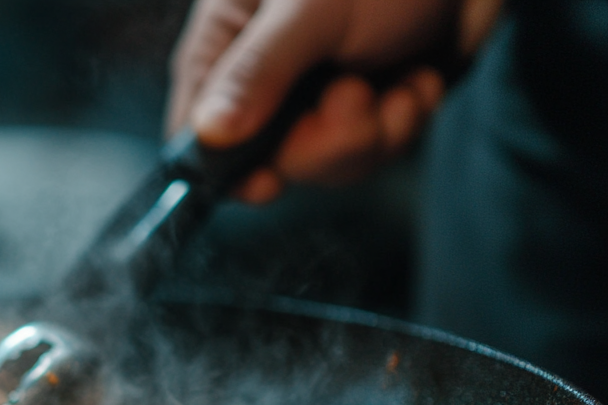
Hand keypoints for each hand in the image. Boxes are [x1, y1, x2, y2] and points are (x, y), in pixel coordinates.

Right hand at [166, 0, 501, 202]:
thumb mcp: (313, 9)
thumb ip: (258, 70)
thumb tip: (208, 133)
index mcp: (227, 41)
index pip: (193, 130)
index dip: (223, 167)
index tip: (266, 182)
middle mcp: (263, 77)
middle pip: (267, 161)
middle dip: (326, 144)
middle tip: (358, 94)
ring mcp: (314, 97)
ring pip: (325, 165)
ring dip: (375, 133)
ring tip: (399, 81)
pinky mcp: (363, 109)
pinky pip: (370, 154)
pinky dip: (403, 123)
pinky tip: (416, 80)